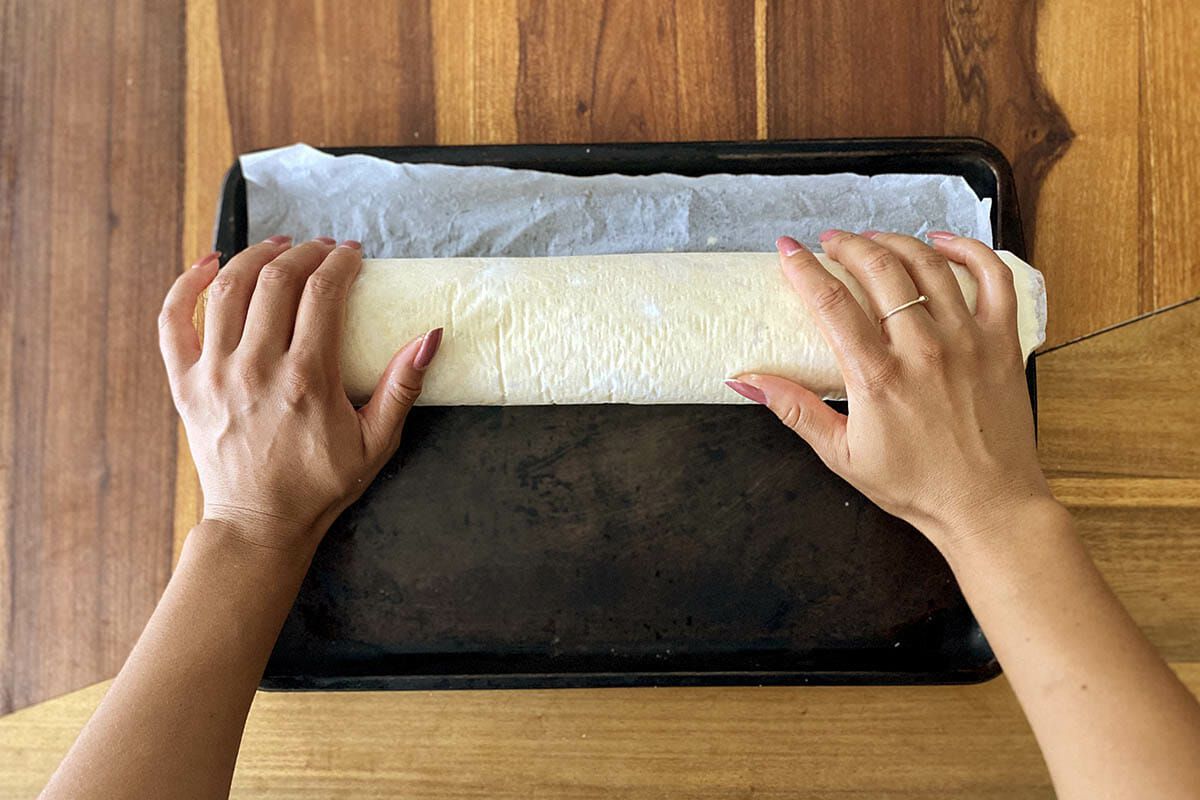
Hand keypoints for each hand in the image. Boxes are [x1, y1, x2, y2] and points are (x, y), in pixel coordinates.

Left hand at [158, 236, 442, 552]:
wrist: (259, 522)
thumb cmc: (321, 484)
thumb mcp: (376, 442)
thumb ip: (403, 387)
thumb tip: (430, 336)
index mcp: (306, 379)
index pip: (322, 293)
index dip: (339, 263)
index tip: (352, 256)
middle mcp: (256, 368)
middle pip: (276, 280)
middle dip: (304, 253)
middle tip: (322, 250)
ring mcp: (214, 373)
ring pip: (228, 288)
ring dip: (255, 256)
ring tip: (279, 247)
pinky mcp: (185, 384)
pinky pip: (174, 320)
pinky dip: (187, 284)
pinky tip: (210, 263)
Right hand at [728, 230, 1052, 552]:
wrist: (987, 506)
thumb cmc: (915, 485)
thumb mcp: (841, 455)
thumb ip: (794, 409)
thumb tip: (747, 380)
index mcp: (877, 377)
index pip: (831, 302)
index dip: (804, 268)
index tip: (787, 249)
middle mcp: (923, 349)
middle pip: (880, 269)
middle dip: (848, 245)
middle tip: (830, 242)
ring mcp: (967, 340)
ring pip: (929, 265)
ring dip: (895, 242)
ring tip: (874, 241)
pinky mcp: (1001, 342)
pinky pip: (993, 277)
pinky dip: (968, 250)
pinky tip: (942, 244)